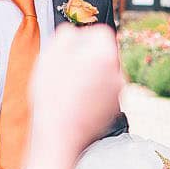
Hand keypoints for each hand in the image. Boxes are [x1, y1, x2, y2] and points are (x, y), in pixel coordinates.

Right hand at [26, 26, 124, 161]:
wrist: (59, 136)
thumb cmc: (53, 96)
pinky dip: (92, 93)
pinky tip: (74, 101)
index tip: (69, 49)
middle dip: (87, 57)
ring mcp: (118, 93)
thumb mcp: (51, 55)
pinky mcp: (113, 110)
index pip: (101, 33)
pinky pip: (103, 93)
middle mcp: (118, 73)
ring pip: (104, 74)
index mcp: (105, 56)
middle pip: (104, 54)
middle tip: (65, 69)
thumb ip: (67, 35)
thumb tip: (75, 33)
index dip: (83, 37)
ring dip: (89, 76)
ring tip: (68, 88)